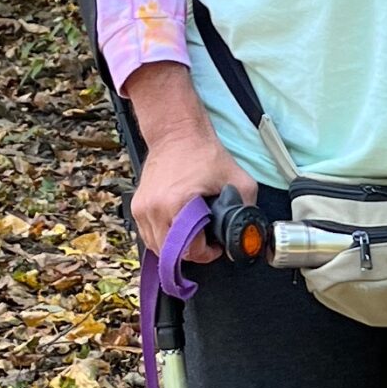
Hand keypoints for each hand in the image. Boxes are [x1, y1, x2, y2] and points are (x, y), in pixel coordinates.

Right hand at [131, 133, 259, 267]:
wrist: (176, 133)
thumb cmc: (202, 152)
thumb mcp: (238, 179)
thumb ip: (247, 207)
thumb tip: (249, 231)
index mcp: (176, 204)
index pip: (189, 250)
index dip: (207, 253)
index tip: (215, 246)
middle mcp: (154, 210)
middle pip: (171, 254)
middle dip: (192, 252)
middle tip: (206, 241)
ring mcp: (142, 209)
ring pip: (157, 248)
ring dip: (176, 247)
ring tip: (193, 234)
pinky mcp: (137, 207)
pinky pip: (148, 236)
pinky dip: (163, 238)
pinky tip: (178, 229)